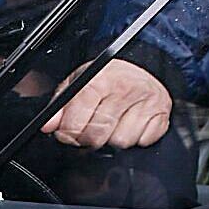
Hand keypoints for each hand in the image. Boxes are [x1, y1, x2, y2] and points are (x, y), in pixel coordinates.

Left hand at [42, 58, 172, 149]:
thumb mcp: (80, 81)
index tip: (66, 133)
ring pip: (120, 143)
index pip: (77, 121)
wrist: (144, 65)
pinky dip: (135, 138)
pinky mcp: (161, 114)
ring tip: (113, 122)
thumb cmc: (109, 76)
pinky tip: (131, 123)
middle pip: (97, 137)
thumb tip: (48, 125)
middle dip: (88, 139)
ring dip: (113, 138)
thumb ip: (61, 104)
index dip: (68, 133)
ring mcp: (146, 102)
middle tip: (89, 129)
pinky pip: (142, 142)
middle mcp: (125, 90)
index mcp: (101, 80)